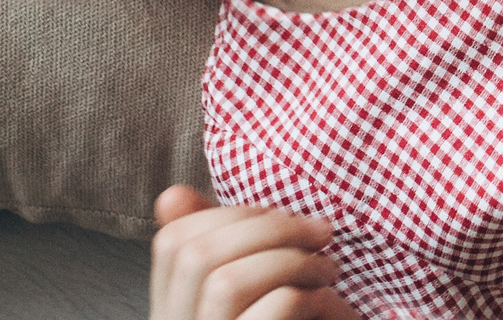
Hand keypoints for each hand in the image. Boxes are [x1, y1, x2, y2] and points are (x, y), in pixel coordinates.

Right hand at [151, 185, 357, 319]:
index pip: (172, 243)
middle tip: (321, 233)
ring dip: (291, 259)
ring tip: (329, 268)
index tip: (280, 217)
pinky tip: (330, 302)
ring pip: (227, 282)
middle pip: (197, 255)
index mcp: (173, 315)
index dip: (228, 213)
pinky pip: (272, 312)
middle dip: (269, 227)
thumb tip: (173, 194)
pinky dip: (309, 295)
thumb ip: (219, 248)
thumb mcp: (251, 289)